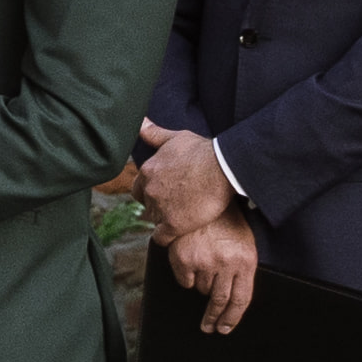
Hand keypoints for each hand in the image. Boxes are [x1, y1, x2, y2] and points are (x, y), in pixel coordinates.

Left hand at [131, 122, 234, 248]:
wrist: (222, 168)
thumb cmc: (202, 150)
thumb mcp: (176, 137)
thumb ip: (155, 133)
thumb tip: (140, 123)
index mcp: (148, 171)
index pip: (138, 189)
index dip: (150, 193)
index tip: (165, 194)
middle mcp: (149, 190)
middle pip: (146, 206)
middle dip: (156, 207)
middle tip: (174, 207)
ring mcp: (160, 208)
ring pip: (154, 221)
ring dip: (164, 221)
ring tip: (182, 218)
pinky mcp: (173, 225)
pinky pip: (161, 238)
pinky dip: (167, 238)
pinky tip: (178, 235)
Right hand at [168, 216, 265, 337]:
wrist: (205, 191)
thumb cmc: (226, 219)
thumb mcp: (243, 241)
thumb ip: (240, 267)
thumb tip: (232, 302)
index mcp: (246, 260)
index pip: (241, 299)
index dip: (232, 318)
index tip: (224, 329)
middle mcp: (227, 263)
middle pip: (221, 301)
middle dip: (214, 318)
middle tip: (209, 328)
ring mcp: (205, 261)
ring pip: (202, 289)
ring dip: (202, 285)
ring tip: (204, 269)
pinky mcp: (184, 258)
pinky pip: (185, 281)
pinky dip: (186, 277)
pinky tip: (190, 263)